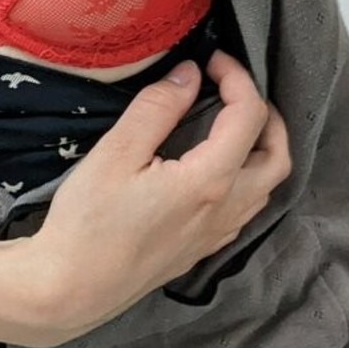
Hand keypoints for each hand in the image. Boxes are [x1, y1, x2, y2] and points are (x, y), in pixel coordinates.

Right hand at [13, 49, 291, 347]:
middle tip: (232, 89)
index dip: (238, 78)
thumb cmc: (87, 222)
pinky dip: (245, 177)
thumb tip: (189, 74)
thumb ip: (157, 108)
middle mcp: (225, 209)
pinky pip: (245, 208)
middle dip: (266, 114)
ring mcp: (216, 234)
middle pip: (277, 156)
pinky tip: (212, 167)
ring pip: (266, 186)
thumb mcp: (116, 153)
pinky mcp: (201, 249)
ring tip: (226, 122)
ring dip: (259, 148)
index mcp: (210, 181)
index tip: (211, 59)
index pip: (249, 116)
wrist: (71, 288)